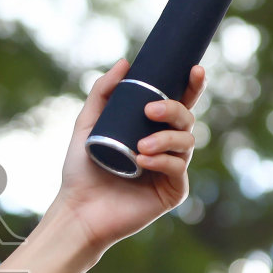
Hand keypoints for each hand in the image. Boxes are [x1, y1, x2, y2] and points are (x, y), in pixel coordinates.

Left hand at [50, 59, 205, 255]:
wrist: (77, 209)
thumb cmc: (81, 170)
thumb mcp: (88, 124)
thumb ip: (103, 92)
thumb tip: (125, 62)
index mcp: (151, 129)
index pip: (178, 103)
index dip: (192, 86)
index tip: (194, 69)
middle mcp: (165, 147)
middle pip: (187, 119)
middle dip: (174, 110)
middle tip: (151, 111)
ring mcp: (171, 169)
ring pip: (187, 142)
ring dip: (166, 138)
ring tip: (141, 146)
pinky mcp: (173, 191)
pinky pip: (178, 169)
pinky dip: (163, 161)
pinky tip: (144, 161)